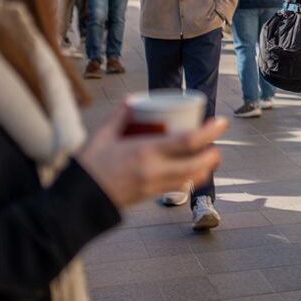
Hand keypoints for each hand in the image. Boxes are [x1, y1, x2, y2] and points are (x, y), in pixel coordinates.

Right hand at [77, 106, 228, 209]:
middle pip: (198, 164)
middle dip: (213, 155)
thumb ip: (119, 115)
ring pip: (191, 178)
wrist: (77, 200)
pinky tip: (188, 171)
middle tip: (216, 145)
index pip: (188, 141)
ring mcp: (154, 185)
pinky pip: (178, 187)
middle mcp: (155, 170)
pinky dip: (189, 178)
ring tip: (207, 157)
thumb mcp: (102, 135)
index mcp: (145, 151)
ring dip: (204, 168)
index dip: (210, 132)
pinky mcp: (150, 196)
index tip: (222, 122)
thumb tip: (133, 99)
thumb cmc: (88, 165)